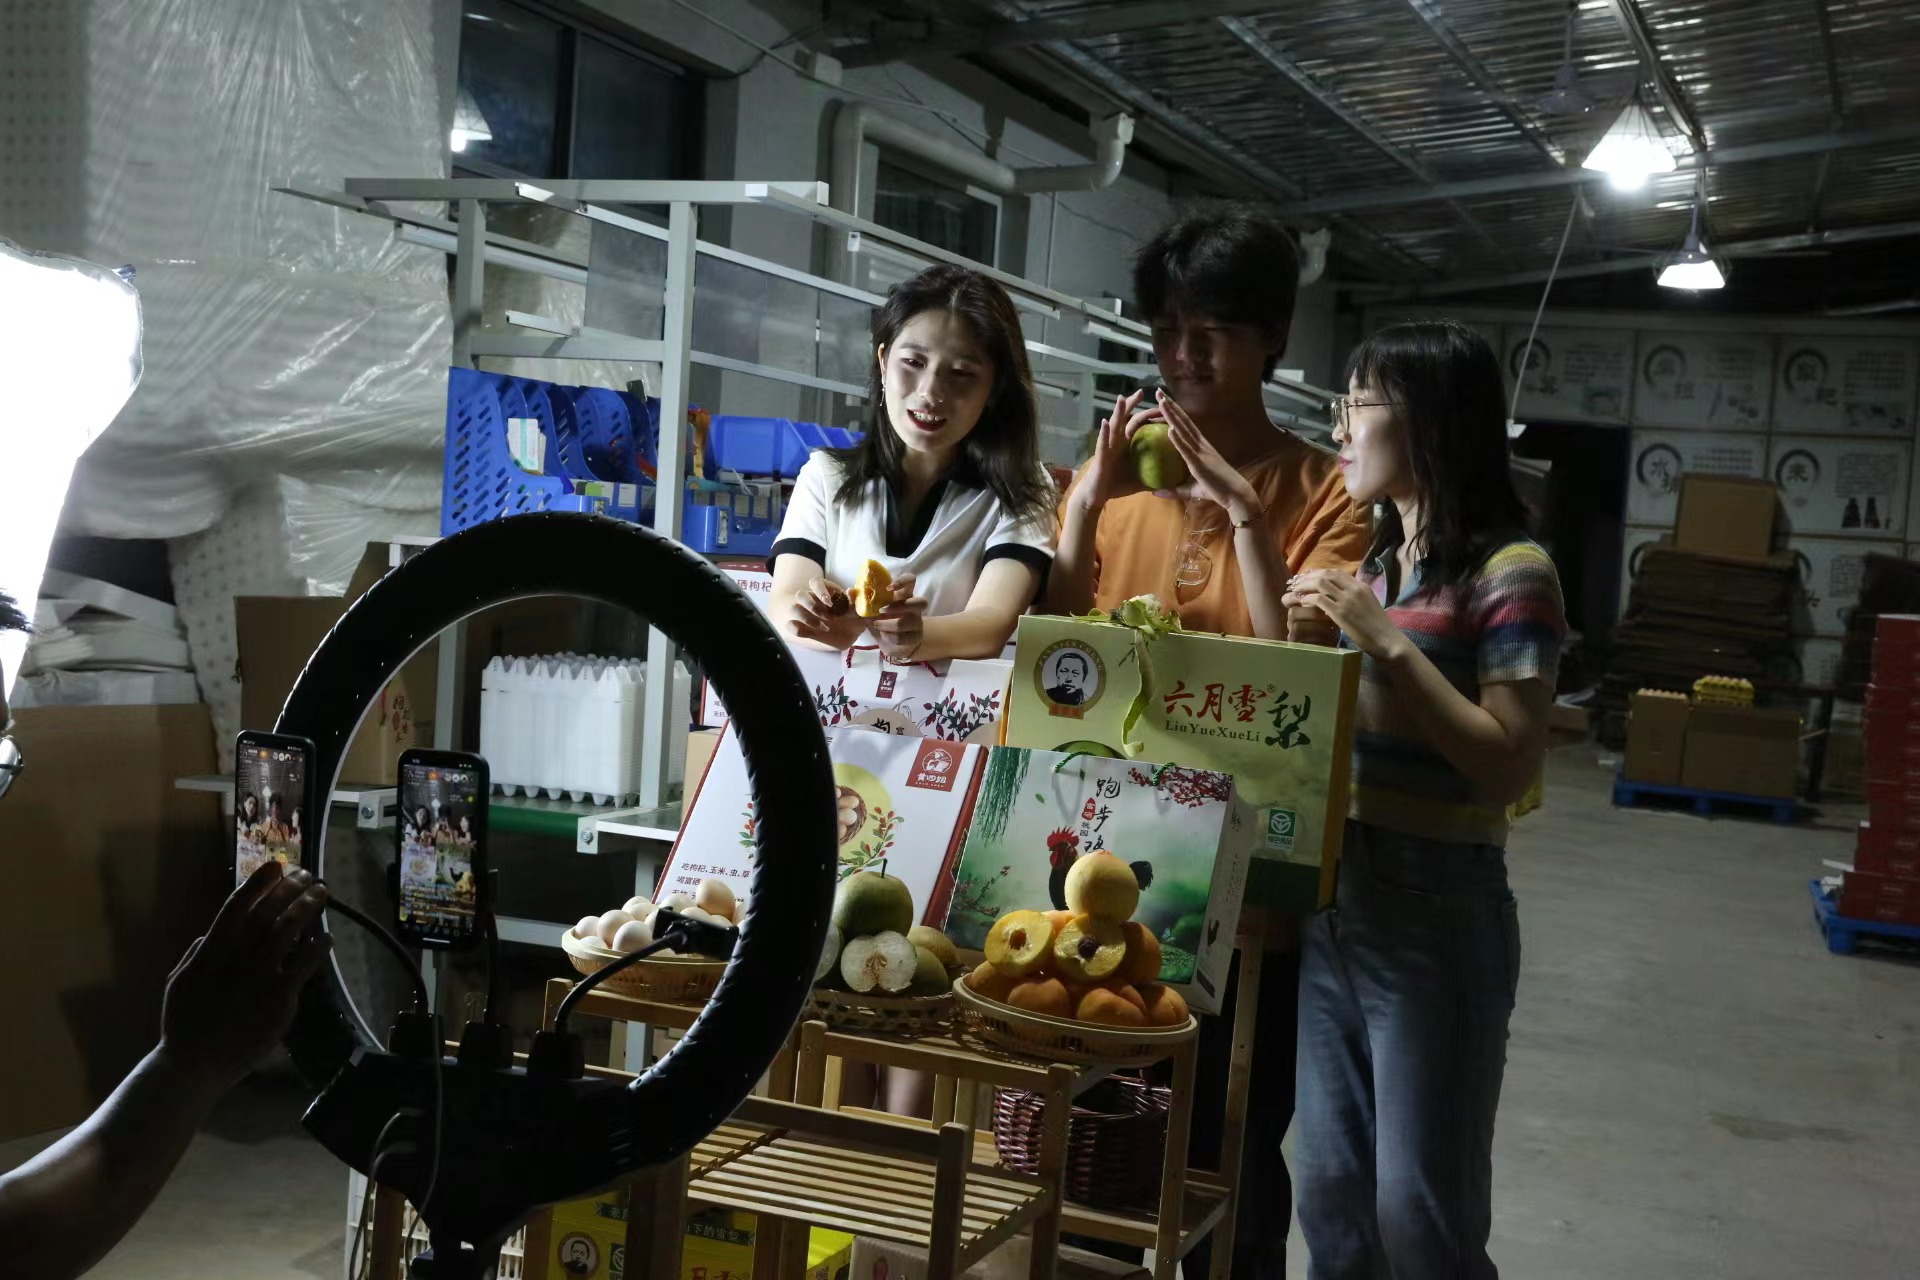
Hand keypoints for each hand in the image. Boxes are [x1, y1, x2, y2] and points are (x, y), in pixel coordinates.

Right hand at [159, 862, 330, 1090]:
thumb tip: (210, 933)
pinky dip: (317, 946)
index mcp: (209, 952)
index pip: (236, 907)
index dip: (257, 884)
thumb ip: (197, 954)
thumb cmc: (185, 1023)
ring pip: (288, 932)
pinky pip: (304, 964)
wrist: (195, 1063)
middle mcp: (234, 959)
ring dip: (307, 907)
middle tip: (307, 875)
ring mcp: (257, 977)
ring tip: (321, 894)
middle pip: (267, 913)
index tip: (276, 866)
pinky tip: (326, 936)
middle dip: (290, 889)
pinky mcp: (277, 998)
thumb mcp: (180, 980)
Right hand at [789, 576, 867, 649]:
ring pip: (794, 608)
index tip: (829, 603)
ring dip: (807, 618)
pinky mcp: (801, 628)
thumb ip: (856, 603)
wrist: (848, 637)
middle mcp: (812, 600)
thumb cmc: (852, 620)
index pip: (815, 582)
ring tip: (824, 628)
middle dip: (813, 607)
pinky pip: (790, 625)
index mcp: (826, 592)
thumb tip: (850, 590)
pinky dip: (797, 628)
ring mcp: (805, 614)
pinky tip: (810, 634)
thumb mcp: (859, 613)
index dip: (819, 590)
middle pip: (800, 594)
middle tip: (830, 618)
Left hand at [867, 572, 927, 660]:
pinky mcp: (915, 637)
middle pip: (921, 601)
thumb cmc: (881, 621)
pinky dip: (889, 637)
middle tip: (881, 610)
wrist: (891, 644)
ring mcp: (916, 623)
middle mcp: (913, 608)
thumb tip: (850, 590)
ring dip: (888, 624)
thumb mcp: (869, 611)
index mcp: (903, 595)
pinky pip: (903, 637)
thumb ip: (859, 601)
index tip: (889, 587)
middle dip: (900, 606)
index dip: (903, 581)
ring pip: (909, 622)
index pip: (911, 580)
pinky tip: (883, 635)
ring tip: (876, 625)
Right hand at [1071, 390, 1149, 513]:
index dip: (1148, 415)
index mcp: (1126, 444)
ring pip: (1113, 426)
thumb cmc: (1116, 486)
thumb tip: (1172, 480)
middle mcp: (1116, 442)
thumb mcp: (1140, 480)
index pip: (1138, 424)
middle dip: (1132, 405)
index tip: (1160, 405)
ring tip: (1121, 399)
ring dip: (1117, 412)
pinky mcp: (1100, 456)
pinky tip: (1105, 423)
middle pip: (1126, 419)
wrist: (1097, 496)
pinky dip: (1104, 433)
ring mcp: (1107, 447)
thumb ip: (1154, 476)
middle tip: (1142, 392)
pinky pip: (1102, 443)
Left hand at [1149, 391, 1263, 524]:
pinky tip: (1170, 429)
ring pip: (1184, 430)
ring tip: (1161, 402)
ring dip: (1172, 416)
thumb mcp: (1191, 489)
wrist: (1236, 495)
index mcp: (1201, 447)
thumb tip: (1155, 492)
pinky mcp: (1200, 463)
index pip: (1185, 426)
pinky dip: (1178, 439)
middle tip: (1158, 392)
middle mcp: (1201, 444)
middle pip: (1183, 422)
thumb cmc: (1217, 490)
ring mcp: (1201, 452)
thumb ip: (1174, 489)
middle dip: (1170, 406)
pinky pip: (1187, 449)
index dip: (1174, 412)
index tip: (1163, 400)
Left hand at [1282, 570, 1406, 660]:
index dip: (1318, 573)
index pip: (1336, 572)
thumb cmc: (1379, 628)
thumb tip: (1338, 598)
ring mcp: (1347, 600)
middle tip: (1294, 583)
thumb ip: (1355, 599)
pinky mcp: (1341, 613)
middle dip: (1306, 577)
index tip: (1305, 577)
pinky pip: (1319, 599)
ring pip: (1319, 584)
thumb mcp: (1368, 606)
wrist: (1388, 641)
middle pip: (1325, 574)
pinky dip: (1307, 598)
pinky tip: (1301, 602)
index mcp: (1361, 586)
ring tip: (1293, 592)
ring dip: (1303, 586)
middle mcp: (1354, 589)